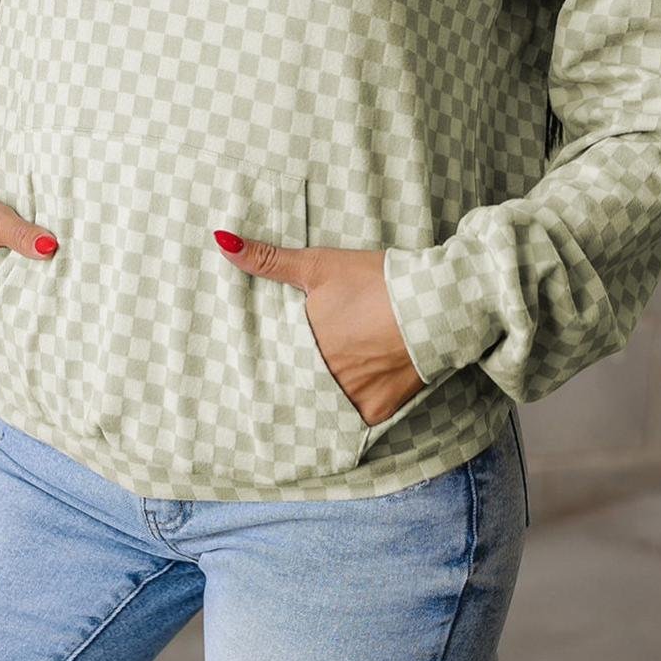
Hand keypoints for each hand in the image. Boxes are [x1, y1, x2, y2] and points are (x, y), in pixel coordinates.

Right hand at [0, 187, 58, 310]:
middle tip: (60, 293)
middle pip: (10, 305)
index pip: (21, 295)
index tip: (66, 286)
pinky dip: (0, 298)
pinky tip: (17, 292)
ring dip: (17, 299)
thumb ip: (19, 233)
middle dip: (33, 300)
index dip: (44, 291)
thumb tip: (50, 248)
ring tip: (44, 294)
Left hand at [213, 230, 423, 426]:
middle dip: (293, 382)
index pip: (273, 364)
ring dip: (320, 397)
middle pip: (298, 386)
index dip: (269, 363)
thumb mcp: (319, 265)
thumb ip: (269, 259)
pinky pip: (355, 418)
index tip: (260, 368)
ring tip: (324, 386)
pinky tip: (349, 396)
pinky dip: (351, 409)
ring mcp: (352, 397)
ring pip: (324, 404)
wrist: (438, 302)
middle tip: (296, 377)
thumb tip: (222, 242)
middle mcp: (324, 378)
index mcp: (304, 346)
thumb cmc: (375, 280)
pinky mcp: (379, 410)